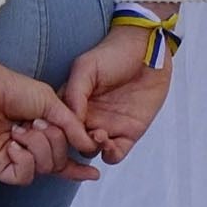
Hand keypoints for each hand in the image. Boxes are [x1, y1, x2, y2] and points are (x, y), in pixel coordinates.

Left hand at [0, 41, 96, 185]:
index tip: (94, 173)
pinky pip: (23, 176)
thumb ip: (72, 127)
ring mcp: (12, 160)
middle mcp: (27, 150)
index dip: (77, 168)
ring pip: (43, 169)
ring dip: (38, 146)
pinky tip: (12, 142)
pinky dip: (23, 158)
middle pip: (57, 163)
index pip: (61, 159)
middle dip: (55, 141)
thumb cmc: (12, 89)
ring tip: (21, 128)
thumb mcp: (52, 104)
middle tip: (39, 122)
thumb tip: (89, 146)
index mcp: (40, 136)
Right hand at [60, 33, 173, 166]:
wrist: (148, 51)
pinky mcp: (128, 133)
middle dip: (75, 144)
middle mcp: (87, 118)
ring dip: (92, 149)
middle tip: (83, 134)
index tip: (62, 131)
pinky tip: (110, 145)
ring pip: (91, 151)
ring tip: (100, 135)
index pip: (59, 127)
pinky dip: (110, 155)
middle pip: (73, 143)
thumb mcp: (86, 67)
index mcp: (72, 104)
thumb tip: (69, 120)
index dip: (58, 132)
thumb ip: (74, 93)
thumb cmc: (115, 53)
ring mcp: (107, 127)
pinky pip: (115, 154)